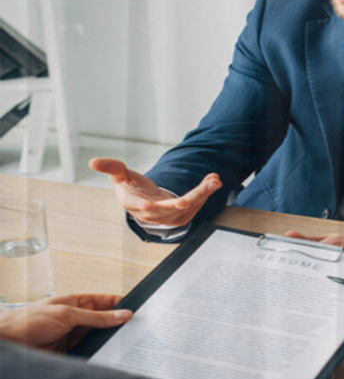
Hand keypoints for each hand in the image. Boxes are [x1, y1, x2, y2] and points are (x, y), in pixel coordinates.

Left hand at [0, 294, 131, 352]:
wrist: (8, 343)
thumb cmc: (28, 321)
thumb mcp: (67, 315)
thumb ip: (96, 317)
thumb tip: (123, 314)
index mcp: (78, 302)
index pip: (107, 301)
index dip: (123, 304)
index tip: (139, 311)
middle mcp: (78, 318)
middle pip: (106, 320)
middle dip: (120, 325)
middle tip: (137, 330)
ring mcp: (74, 335)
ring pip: (100, 337)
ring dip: (109, 340)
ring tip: (125, 344)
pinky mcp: (71, 351)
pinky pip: (91, 350)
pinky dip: (100, 352)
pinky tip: (108, 355)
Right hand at [89, 157, 221, 226]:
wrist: (145, 203)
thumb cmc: (132, 188)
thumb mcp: (120, 176)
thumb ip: (111, 168)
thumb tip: (93, 161)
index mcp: (135, 205)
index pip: (142, 208)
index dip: (147, 207)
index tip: (153, 204)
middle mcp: (154, 214)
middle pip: (173, 208)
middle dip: (192, 197)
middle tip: (206, 186)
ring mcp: (169, 217)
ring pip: (189, 207)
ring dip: (204, 193)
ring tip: (214, 179)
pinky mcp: (182, 216)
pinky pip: (196, 205)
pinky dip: (205, 193)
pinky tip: (213, 180)